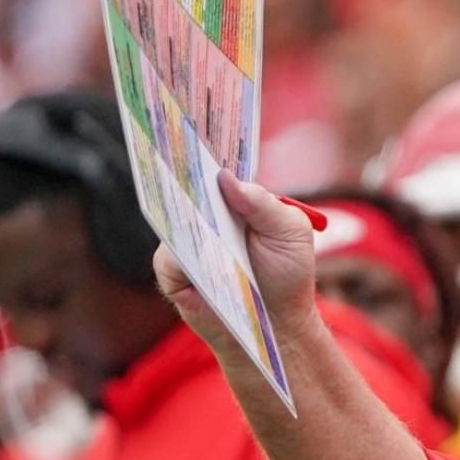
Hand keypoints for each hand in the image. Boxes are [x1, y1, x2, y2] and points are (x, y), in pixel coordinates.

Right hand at [154, 171, 321, 351]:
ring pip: (174, 223)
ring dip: (191, 222)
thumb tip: (225, 177)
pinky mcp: (174, 273)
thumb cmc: (288, 274)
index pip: (212, 172)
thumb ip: (262, 203)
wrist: (277, 324)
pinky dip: (187, 259)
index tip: (194, 136)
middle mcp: (205, 218)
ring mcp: (186, 244)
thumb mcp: (289, 232)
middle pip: (185, 191)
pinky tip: (202, 263)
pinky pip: (170, 258)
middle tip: (187, 166)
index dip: (202, 156)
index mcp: (234, 202)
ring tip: (205, 220)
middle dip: (185, 179)